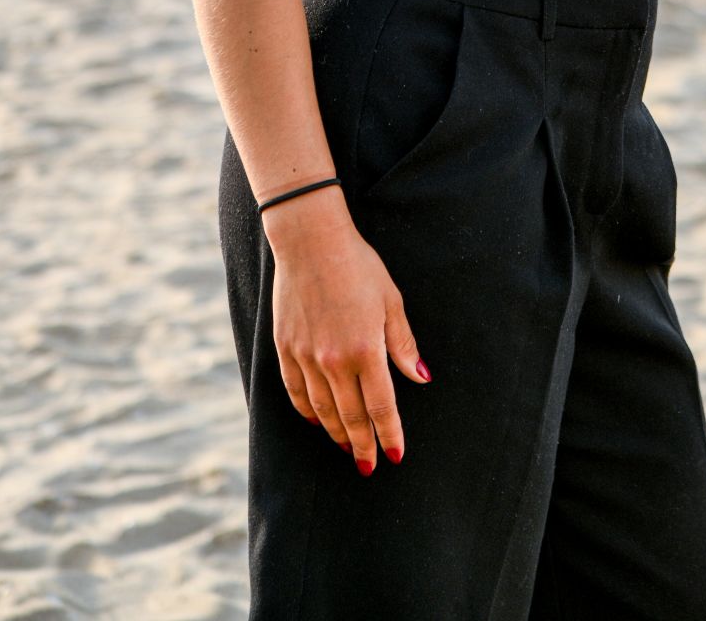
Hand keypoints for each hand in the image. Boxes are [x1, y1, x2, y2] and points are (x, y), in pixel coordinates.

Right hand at [266, 203, 431, 473]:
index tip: (396, 455)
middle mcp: (334, 361)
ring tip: (346, 448)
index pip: (381, 407)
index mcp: (365, 350)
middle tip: (369, 465)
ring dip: (335, 433)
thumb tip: (420, 377)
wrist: (310, 241)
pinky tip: (315, 420)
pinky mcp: (285, 347)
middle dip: (363, 444)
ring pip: (322, 410)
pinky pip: (295, 391)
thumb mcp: (391, 300)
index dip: (389, 435)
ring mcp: (306, 356)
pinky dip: (306, 411)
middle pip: (351, 417)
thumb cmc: (358, 265)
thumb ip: (402, 343)